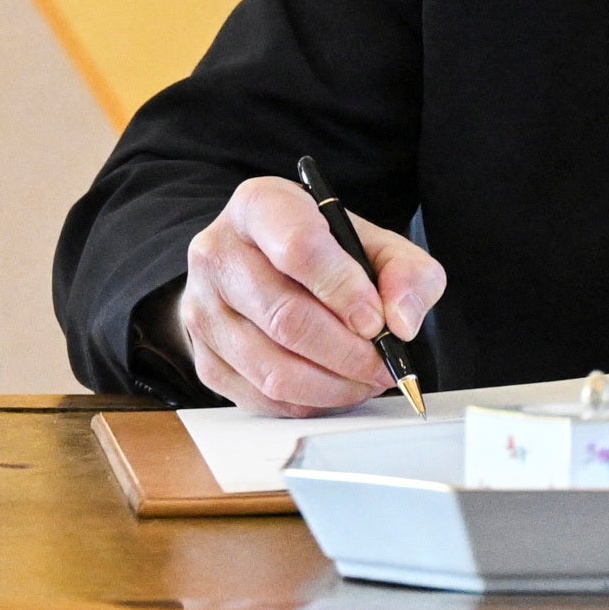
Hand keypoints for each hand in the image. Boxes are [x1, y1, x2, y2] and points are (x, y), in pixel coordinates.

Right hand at [176, 173, 443, 414]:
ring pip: (272, 369)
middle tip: (383, 364)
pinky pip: (259, 397)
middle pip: (285, 318)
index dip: (344, 291)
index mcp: (259, 207)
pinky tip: (332, 387)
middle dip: (347, 353)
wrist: (265, 266)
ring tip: (365, 379)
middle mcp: (218, 254)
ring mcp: (202, 309)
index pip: (298, 247)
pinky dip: (307, 402)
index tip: (376, 320)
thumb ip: (406, 273)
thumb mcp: (375, 244)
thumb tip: (402, 322)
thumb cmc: (322, 253)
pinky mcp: (203, 357)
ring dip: (332, 385)